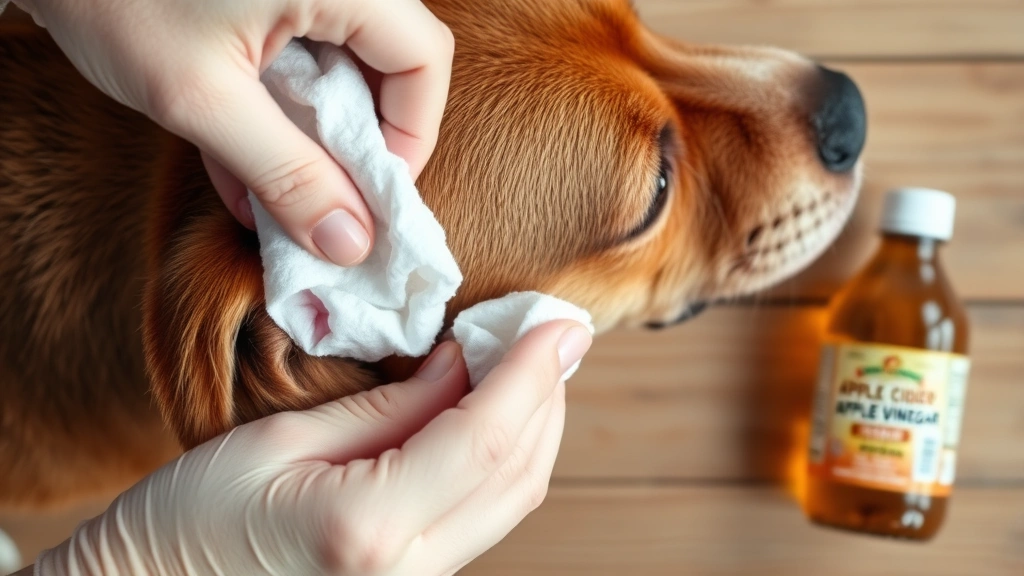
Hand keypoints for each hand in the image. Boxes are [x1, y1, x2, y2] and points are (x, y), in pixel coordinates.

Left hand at [14, 0, 453, 265]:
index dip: (411, 134)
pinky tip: (246, 171)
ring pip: (346, 66)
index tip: (372, 197)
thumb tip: (350, 244)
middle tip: (331, 203)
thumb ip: (284, 173)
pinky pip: (299, 57)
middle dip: (361, 144)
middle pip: (391, 63)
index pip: (423, 58)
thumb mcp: (201, 99)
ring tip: (284, 198)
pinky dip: (281, 114)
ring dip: (318, 137)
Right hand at [30, 321, 591, 575]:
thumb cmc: (187, 520)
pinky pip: (484, 515)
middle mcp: (409, 572)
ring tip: (532, 361)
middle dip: (546, 394)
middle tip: (553, 331)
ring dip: (534, 424)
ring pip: (511, 499)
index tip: (556, 321)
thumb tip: (463, 364)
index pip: (485, 438)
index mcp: (367, 528)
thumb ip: (385, 406)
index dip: (529, 372)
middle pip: (516, 474)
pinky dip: (504, 456)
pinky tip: (498, 410)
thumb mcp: (279, 440)